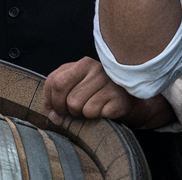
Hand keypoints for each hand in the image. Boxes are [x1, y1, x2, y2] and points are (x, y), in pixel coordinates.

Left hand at [43, 57, 173, 129]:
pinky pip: (93, 113)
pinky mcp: (118, 98)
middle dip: (64, 110)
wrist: (131, 103)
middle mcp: (96, 69)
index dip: (50, 100)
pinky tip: (103, 111)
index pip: (54, 81)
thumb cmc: (98, 96)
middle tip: (72, 112)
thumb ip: (57, 96)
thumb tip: (51, 116)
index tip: (55, 110)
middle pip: (66, 96)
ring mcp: (109, 83)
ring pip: (78, 106)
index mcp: (82, 64)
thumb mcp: (76, 88)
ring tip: (91, 109)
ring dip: (81, 114)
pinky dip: (94, 117)